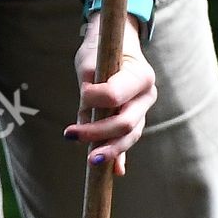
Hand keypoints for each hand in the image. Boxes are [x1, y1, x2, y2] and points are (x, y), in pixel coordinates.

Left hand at [65, 10, 157, 175]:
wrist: (118, 46)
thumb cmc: (101, 51)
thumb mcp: (90, 61)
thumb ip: (89, 85)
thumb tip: (86, 115)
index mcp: (141, 76)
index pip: (115, 95)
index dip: (94, 98)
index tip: (81, 95)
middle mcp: (147, 95)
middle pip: (125, 123)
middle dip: (98, 133)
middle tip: (70, 136)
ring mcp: (143, 109)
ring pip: (129, 135)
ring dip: (109, 149)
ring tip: (91, 160)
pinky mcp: (135, 119)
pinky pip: (127, 139)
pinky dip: (120, 155)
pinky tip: (116, 171)